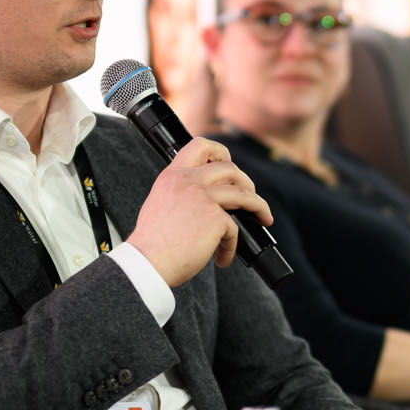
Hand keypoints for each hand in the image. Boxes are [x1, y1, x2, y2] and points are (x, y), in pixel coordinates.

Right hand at [126, 137, 273, 286]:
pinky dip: (231, 245)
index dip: (220, 152)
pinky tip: (222, 257)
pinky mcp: (215, 218)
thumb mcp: (160, 203)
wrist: (147, 263)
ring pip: (243, 193)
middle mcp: (188, 181)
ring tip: (262, 218)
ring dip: (258, 206)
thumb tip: (204, 199)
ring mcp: (203, 197)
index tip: (229, 164)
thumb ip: (180, 193)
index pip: (200, 146)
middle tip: (251, 198)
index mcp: (172, 175)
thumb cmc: (151, 243)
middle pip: (230, 168)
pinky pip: (235, 229)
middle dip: (247, 183)